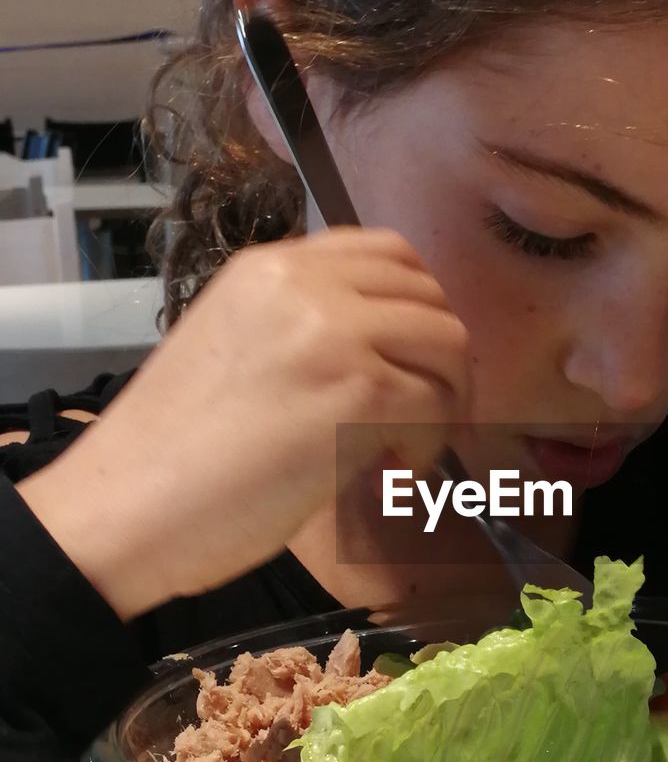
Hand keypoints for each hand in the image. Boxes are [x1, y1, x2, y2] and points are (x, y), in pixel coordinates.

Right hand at [20, 229, 468, 618]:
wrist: (126, 508)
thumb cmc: (172, 452)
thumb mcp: (234, 350)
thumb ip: (299, 330)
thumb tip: (378, 353)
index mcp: (270, 267)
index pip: (386, 254)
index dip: (417, 308)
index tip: (408, 363)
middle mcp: (306, 283)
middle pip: (429, 295)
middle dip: (442, 359)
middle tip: (422, 414)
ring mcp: (336, 333)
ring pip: (447, 344)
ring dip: (444, 400)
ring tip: (403, 447)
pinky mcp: (359, 393)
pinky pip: (436, 404)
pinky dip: (428, 444)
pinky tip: (390, 472)